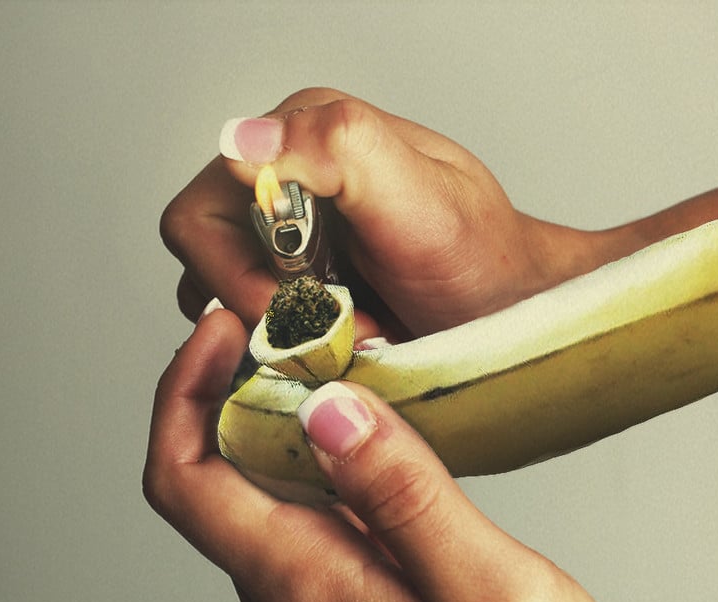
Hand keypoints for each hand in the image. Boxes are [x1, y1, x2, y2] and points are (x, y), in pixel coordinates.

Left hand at [144, 308, 649, 601]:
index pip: (189, 482)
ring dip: (281, 436)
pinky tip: (374, 460)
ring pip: (264, 514)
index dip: (186, 393)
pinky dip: (319, 481)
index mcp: (314, 598)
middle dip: (237, 397)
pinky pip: (307, 544)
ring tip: (339, 379)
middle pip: (219, 490)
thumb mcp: (494, 593)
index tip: (227, 331)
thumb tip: (328, 414)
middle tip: (297, 336)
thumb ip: (405, 502)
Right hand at [161, 88, 599, 337]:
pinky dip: (296, 347)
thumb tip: (241, 141)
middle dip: (273, 311)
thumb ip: (338, 150)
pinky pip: (258, 327)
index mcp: (301, 137)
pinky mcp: (299, 282)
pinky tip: (351, 342)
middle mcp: (286, 179)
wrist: (516, 305)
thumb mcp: (421, 200)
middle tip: (347, 326)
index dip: (244, 277)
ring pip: (228, 303)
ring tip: (358, 334)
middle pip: (209, 265)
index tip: (320, 307)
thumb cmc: (482, 257)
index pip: (202, 218)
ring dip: (286, 334)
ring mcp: (290, 235)